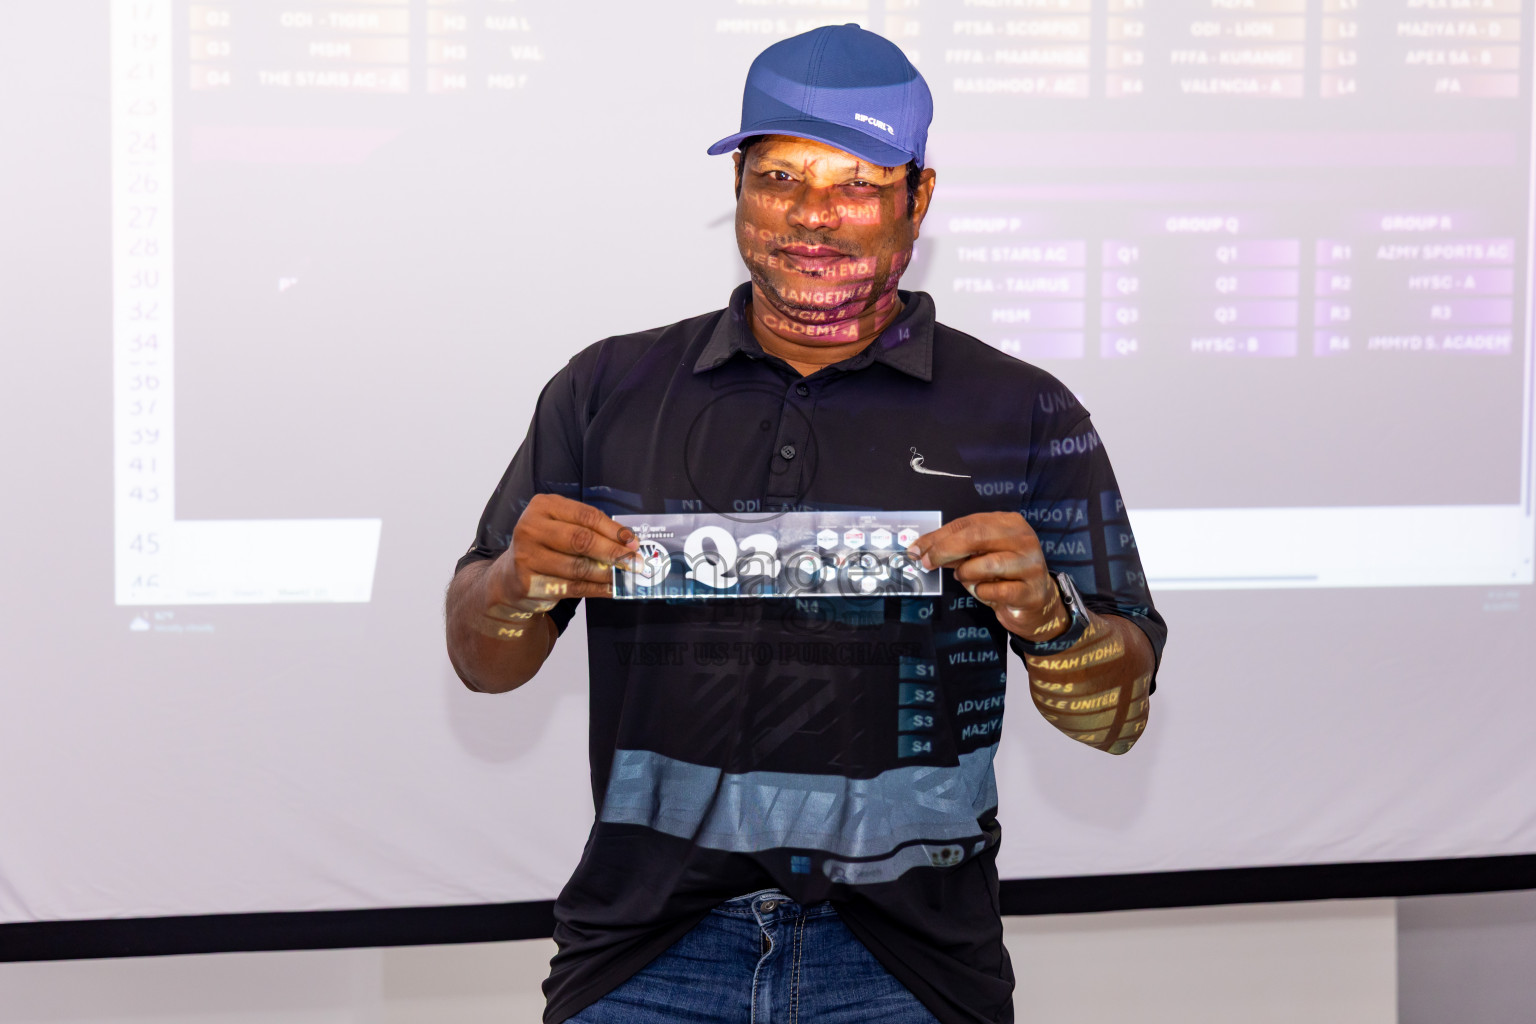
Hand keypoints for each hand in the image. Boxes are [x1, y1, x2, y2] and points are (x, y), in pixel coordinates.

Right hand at [485, 493, 639, 612]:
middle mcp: (530, 527)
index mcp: (543, 506)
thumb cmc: (546, 546)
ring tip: (625, 576)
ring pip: (578, 567)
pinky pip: (572, 587)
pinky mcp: (529, 582)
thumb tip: (628, 542)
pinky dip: (597, 589)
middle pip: (582, 540)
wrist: (510, 576)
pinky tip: (611, 588)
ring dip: (607, 573)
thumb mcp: (563, 527)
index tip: (634, 542)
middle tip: (635, 561)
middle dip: (613, 552)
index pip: (586, 516)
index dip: (614, 530)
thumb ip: (590, 530)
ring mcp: (526, 556)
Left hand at [907, 512, 1067, 642]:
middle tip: (927, 563)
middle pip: (977, 536)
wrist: (1035, 602)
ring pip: (986, 564)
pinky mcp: (1031, 590)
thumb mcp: (976, 555)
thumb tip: (919, 550)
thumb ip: (951, 548)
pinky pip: (995, 590)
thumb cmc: (1001, 574)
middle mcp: (1024, 538)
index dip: (938, 537)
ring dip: (967, 574)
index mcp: (1009, 522)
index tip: (916, 550)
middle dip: (946, 550)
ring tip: (965, 577)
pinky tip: (986, 591)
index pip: (968, 523)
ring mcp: (1031, 564)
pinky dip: (983, 592)